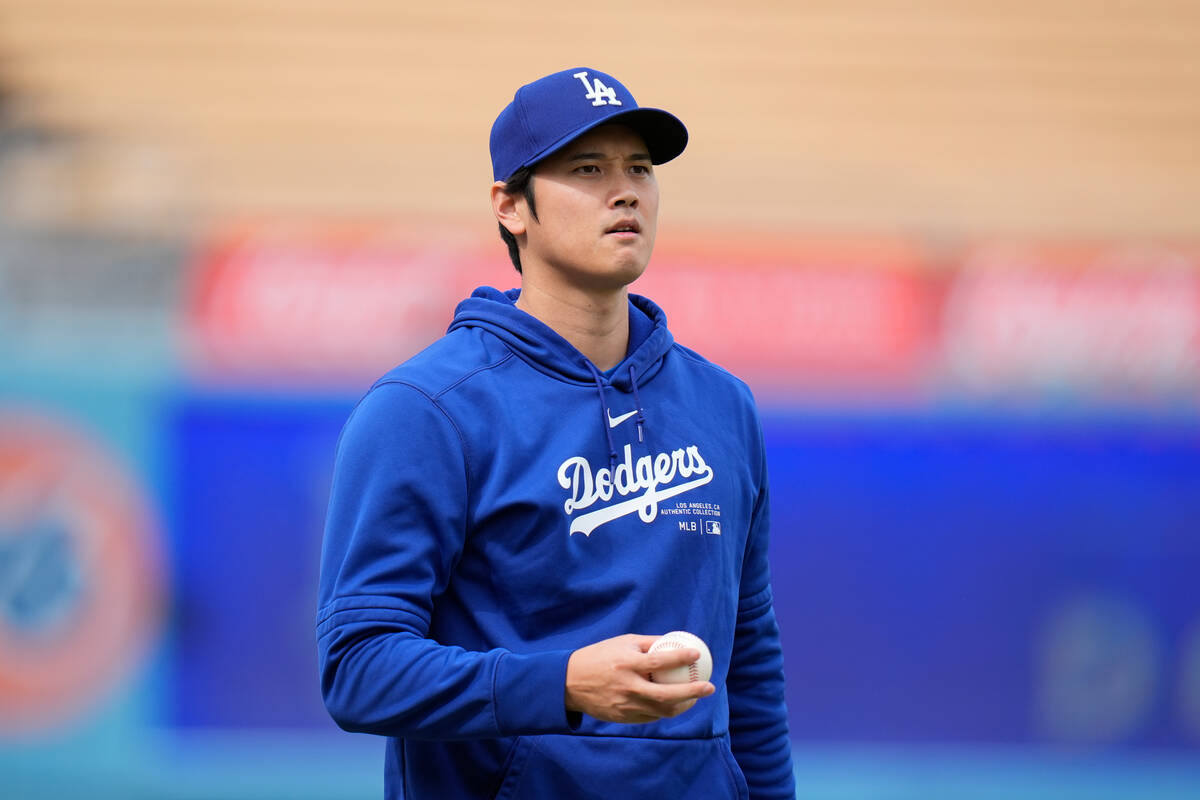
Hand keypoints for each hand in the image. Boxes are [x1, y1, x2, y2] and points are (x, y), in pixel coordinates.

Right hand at [564, 634, 715, 723]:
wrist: (570, 682)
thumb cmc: (600, 657)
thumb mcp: (622, 642)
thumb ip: (649, 643)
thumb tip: (676, 642)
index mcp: (626, 664)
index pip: (659, 662)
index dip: (680, 658)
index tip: (696, 655)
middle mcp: (627, 686)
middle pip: (666, 695)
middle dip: (692, 693)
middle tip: (709, 688)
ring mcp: (625, 705)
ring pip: (661, 711)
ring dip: (682, 706)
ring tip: (694, 698)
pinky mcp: (623, 718)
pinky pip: (650, 716)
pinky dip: (664, 710)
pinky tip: (673, 704)